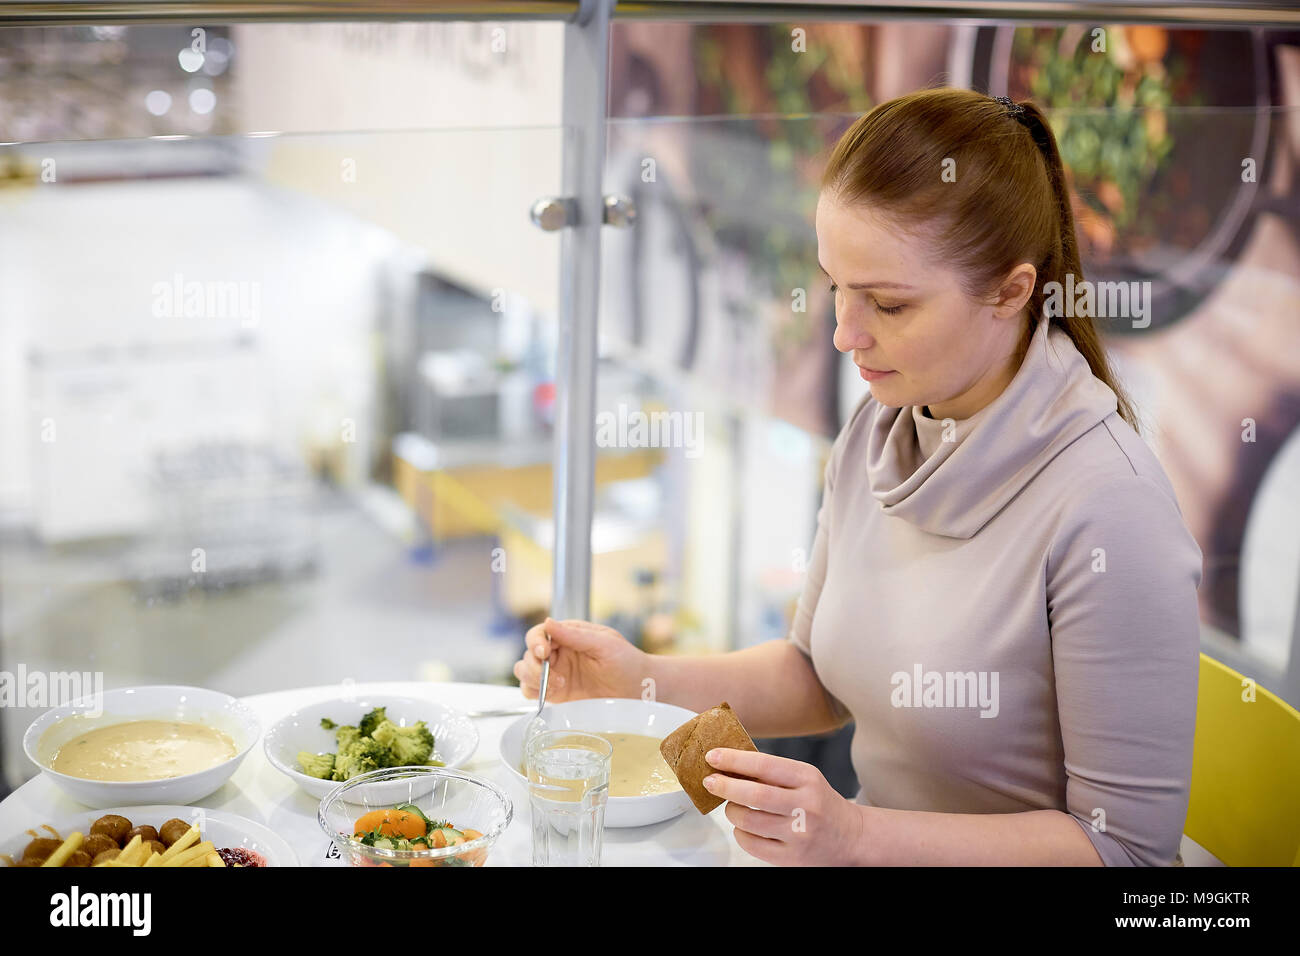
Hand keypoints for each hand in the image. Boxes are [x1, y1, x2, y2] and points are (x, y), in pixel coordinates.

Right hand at [513, 617, 646, 701]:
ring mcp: (556, 674)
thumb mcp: (604, 644)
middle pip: (528, 654)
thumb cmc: (627, 662)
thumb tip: (549, 623)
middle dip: (534, 665)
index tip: (543, 652)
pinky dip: (533, 692)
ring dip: (532, 678)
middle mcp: (559, 653)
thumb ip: (575, 635)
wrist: (639, 689)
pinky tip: (552, 694)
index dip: (536, 642)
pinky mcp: (557, 694)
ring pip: (525, 672)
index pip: (540, 633)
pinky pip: (532, 691)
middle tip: (553, 676)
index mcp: (569, 635)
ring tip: (557, 685)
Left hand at [703, 748, 866, 865]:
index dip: (734, 760)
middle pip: (755, 795)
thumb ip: (773, 771)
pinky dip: (740, 833)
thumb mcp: (806, 778)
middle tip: (710, 781)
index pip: (764, 765)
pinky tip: (742, 827)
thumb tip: (730, 764)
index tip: (713, 756)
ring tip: (730, 806)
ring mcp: (799, 834)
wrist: (851, 837)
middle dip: (725, 786)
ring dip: (731, 811)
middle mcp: (806, 806)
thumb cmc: (821, 803)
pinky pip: (753, 844)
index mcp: (808, 779)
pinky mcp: (792, 857)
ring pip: (750, 821)